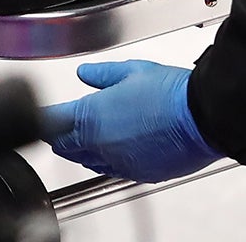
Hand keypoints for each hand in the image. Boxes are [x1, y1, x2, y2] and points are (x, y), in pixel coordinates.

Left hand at [44, 60, 221, 182]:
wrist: (202, 118)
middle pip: (67, 147)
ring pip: (89, 162)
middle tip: (57, 129)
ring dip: (82, 150)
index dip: (45, 118)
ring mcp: (120, 163)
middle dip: (59, 137)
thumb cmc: (170, 94)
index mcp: (92, 117)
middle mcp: (102, 145)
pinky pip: (114, 170)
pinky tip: (113, 150)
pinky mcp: (139, 174)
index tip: (43, 115)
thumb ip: (102, 74)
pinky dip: (107, 161)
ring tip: (81, 139)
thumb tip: (85, 74)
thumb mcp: (131, 71)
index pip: (53, 122)